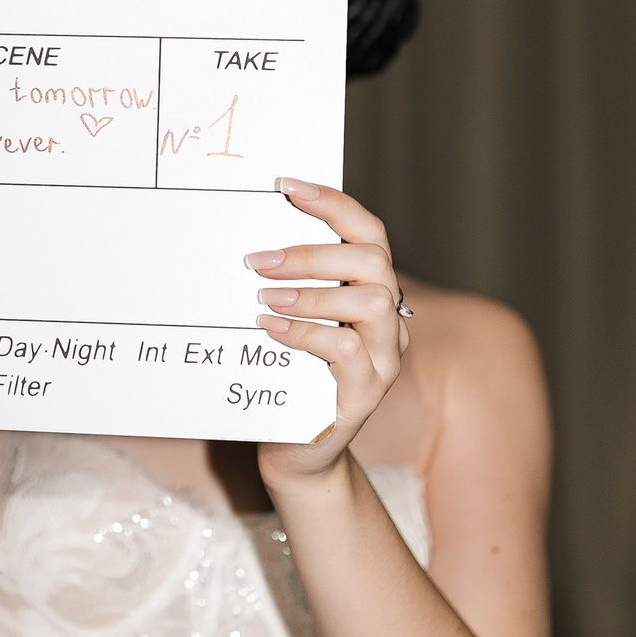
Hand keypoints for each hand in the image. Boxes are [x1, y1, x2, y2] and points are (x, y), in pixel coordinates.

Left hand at [247, 184, 407, 485]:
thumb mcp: (286, 320)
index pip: (369, 233)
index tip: (287, 186)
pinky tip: (270, 330)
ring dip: (312, 292)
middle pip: (372, 261)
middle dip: (313, 253)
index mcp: (371, 291)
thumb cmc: (284, 375)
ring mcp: (383, 359)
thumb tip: (247, 233)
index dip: (334, 204)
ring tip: (263, 297)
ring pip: (371, 302)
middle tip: (258, 261)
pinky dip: (306, 333)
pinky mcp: (366, 395)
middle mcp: (388, 321)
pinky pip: (347, 351)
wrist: (294, 451)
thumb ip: (285, 282)